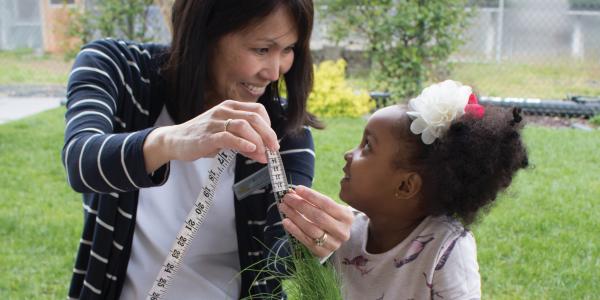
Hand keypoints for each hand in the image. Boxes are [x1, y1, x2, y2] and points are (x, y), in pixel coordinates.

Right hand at [144, 100, 278, 171]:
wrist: (175, 141)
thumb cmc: (202, 137)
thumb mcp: (225, 135)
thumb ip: (243, 141)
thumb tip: (263, 152)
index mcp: (230, 107)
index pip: (258, 110)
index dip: (269, 125)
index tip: (272, 141)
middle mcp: (224, 111)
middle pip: (254, 118)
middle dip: (268, 134)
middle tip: (274, 149)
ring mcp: (215, 122)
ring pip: (244, 126)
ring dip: (258, 141)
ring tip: (264, 154)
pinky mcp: (208, 136)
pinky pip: (229, 137)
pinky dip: (243, 144)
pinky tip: (251, 150)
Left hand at [278, 185, 353, 257]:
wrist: (333, 238)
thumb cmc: (329, 218)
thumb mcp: (326, 208)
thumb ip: (312, 200)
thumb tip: (293, 192)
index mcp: (347, 217)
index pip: (327, 204)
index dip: (311, 196)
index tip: (298, 189)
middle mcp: (343, 231)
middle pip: (319, 216)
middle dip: (301, 205)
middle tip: (287, 198)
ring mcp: (333, 244)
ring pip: (311, 229)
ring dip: (295, 217)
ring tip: (284, 207)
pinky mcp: (323, 252)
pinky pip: (306, 240)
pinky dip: (294, 230)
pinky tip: (286, 221)